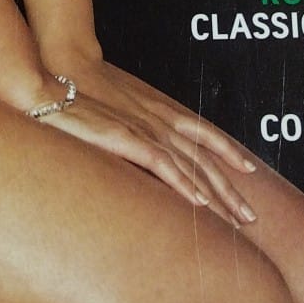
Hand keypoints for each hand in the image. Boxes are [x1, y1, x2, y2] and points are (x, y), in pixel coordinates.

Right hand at [32, 54, 259, 224]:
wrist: (52, 83)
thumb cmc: (79, 95)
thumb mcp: (116, 109)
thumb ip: (134, 126)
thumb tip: (142, 147)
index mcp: (159, 111)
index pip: (205, 134)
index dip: (229, 153)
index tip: (249, 172)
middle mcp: (159, 120)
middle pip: (206, 159)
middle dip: (231, 190)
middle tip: (251, 217)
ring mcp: (145, 129)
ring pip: (193, 166)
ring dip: (218, 195)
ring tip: (237, 219)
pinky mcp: (127, 139)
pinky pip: (163, 165)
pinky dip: (184, 183)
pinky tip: (199, 203)